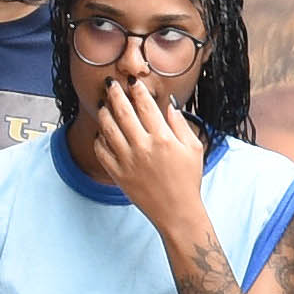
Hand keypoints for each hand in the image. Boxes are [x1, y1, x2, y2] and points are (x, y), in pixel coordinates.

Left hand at [78, 71, 207, 217]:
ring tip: (104, 105)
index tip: (133, 81)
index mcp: (163, 138)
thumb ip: (180, 124)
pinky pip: (101, 151)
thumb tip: (169, 104)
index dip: (137, 90)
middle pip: (123, 112)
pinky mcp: (117, 174)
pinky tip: (102, 132)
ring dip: (104, 113)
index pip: (145, 105)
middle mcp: (143, 147)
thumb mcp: (193, 148)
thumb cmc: (188, 180)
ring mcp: (127, 161)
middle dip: (115, 94)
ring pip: (108, 129)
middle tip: (110, 84)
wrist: (177, 211)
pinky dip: (99, 138)